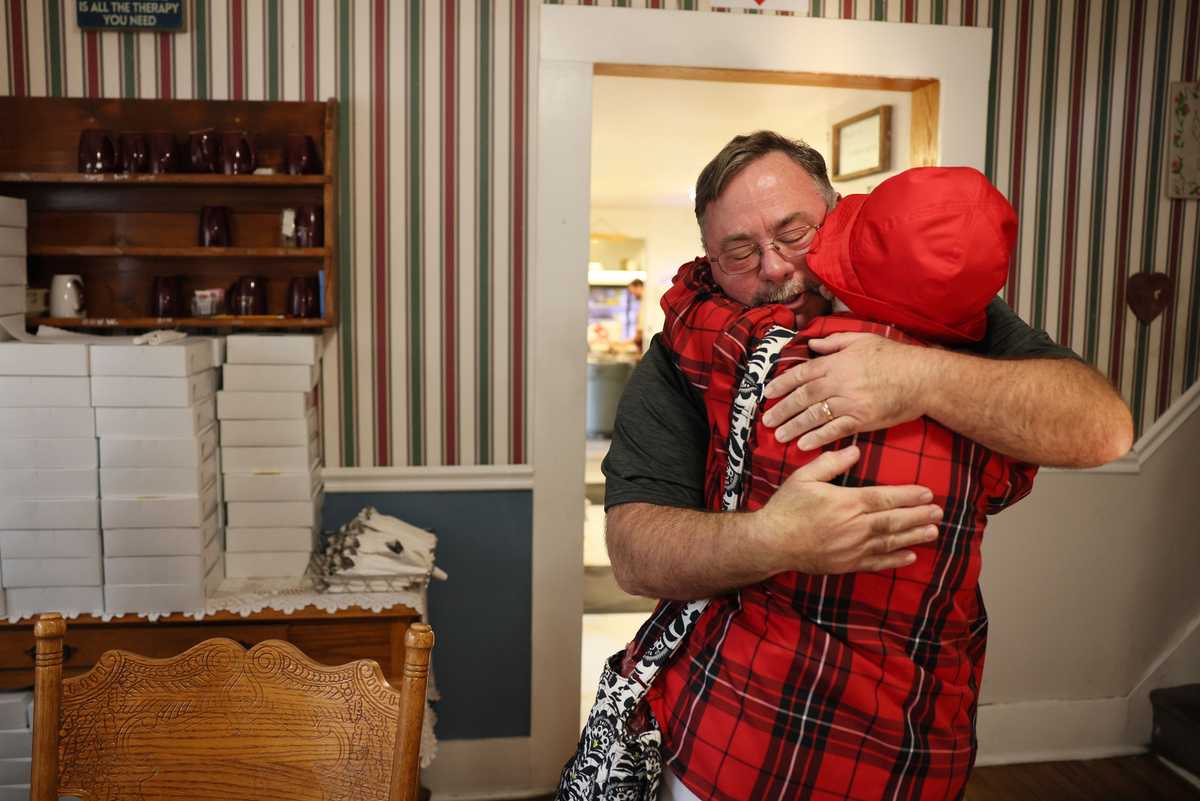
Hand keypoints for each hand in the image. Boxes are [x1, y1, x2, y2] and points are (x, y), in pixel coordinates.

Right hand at [754, 446, 941, 573]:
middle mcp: (855, 527)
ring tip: (933, 532)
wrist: (771, 542)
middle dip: (919, 515)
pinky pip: (877, 562)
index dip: (909, 496)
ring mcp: (853, 548)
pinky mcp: (847, 564)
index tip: (928, 493)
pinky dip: (895, 560)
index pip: (886, 497)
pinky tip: (911, 556)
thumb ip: (831, 463)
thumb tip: (856, 450)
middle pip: (894, 520)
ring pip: (890, 541)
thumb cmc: (787, 507)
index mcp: (847, 503)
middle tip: (939, 512)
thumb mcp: (804, 477)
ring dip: (914, 536)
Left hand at [761, 332, 931, 449]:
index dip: (782, 383)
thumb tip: (814, 345)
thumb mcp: (862, 339)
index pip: (802, 373)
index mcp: (836, 363)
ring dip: (794, 427)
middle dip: (783, 409)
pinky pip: (834, 431)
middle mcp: (839, 383)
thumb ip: (835, 342)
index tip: (768, 392)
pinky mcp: (862, 420)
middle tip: (767, 420)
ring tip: (779, 436)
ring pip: (814, 416)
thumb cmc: (894, 357)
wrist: (922, 378)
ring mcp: (849, 403)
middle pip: (803, 397)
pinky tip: (803, 444)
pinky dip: (817, 438)